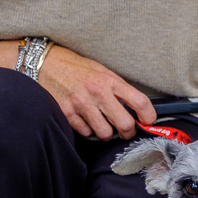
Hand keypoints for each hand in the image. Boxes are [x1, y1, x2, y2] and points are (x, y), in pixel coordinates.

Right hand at [38, 44, 154, 139]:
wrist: (47, 63)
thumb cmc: (78, 68)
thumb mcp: (102, 72)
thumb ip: (118, 90)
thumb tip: (136, 110)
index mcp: (110, 80)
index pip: (139, 101)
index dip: (149, 116)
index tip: (148, 121)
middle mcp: (98, 92)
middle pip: (125, 124)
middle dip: (128, 132)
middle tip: (126, 131)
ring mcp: (82, 104)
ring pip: (105, 133)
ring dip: (106, 132)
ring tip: (102, 123)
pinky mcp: (67, 113)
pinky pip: (85, 132)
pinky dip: (87, 129)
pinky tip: (85, 119)